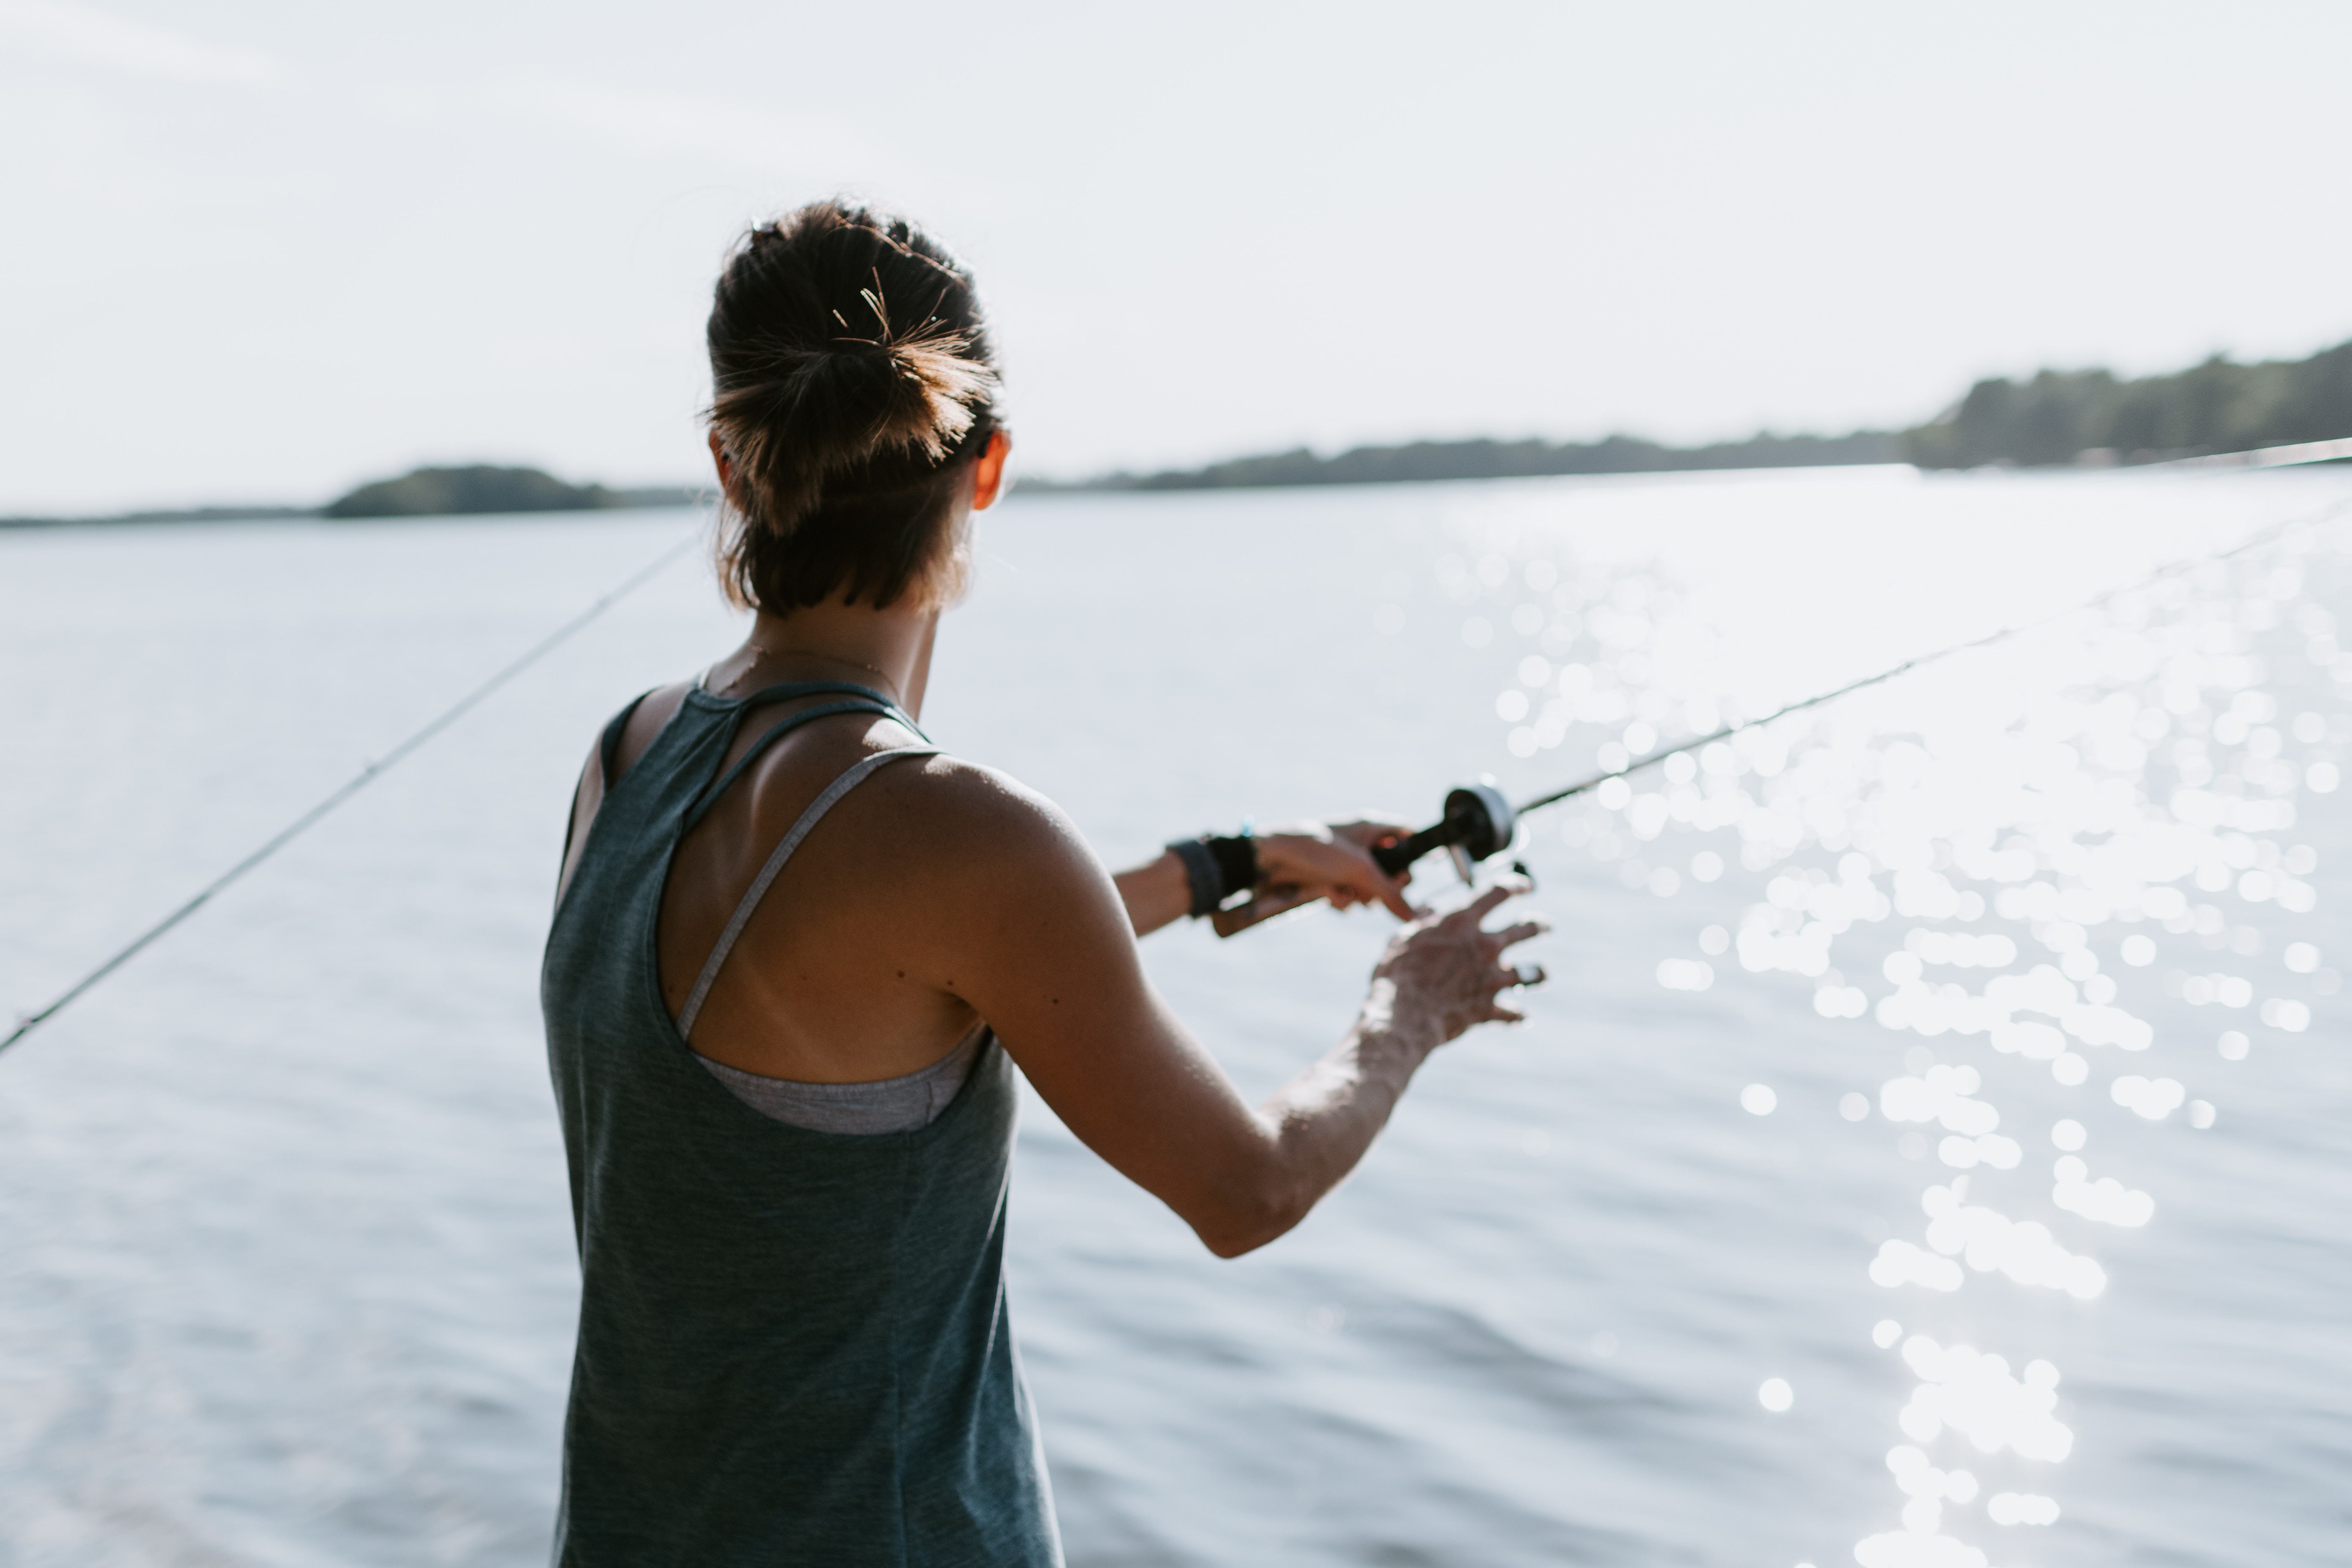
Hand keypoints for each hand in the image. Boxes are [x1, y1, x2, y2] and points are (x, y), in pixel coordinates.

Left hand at [1252, 816, 1417, 919]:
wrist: (1269, 859)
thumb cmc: (1317, 850)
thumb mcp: (1360, 871)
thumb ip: (1390, 894)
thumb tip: (1415, 916)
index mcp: (1371, 826)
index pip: (1405, 834)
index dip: (1411, 855)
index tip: (1406, 876)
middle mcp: (1359, 841)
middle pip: (1388, 868)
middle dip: (1380, 886)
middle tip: (1372, 890)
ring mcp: (1342, 860)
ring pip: (1366, 886)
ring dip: (1357, 895)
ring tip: (1343, 891)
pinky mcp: (1327, 876)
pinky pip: (1346, 893)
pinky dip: (1339, 898)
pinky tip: (1328, 895)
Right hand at [1362, 881, 1547, 1051]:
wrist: (1404, 1015)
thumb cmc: (1397, 974)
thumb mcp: (1403, 938)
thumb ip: (1423, 923)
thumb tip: (1431, 911)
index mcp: (1462, 922)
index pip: (1497, 893)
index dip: (1515, 885)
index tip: (1525, 886)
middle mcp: (1485, 946)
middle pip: (1524, 929)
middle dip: (1537, 926)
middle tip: (1545, 925)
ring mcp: (1492, 977)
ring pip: (1530, 972)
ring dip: (1538, 972)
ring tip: (1543, 973)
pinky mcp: (1490, 1007)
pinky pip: (1513, 1013)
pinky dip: (1519, 1017)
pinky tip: (1524, 1019)